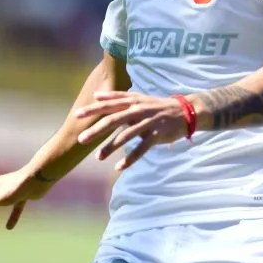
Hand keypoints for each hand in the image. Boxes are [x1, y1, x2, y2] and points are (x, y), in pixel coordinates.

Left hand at [75, 91, 189, 170]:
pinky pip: (141, 149)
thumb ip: (117, 97)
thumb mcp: (138, 98)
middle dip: (97, 130)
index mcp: (132, 101)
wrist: (185, 111)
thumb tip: (96, 95)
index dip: (93, 109)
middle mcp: (139, 110)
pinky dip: (130, 159)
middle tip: (81, 139)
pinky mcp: (157, 135)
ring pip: (126, 135)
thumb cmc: (157, 106)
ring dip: (111, 147)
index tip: (77, 116)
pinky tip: (119, 167)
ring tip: (98, 157)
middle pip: (114, 119)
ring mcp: (148, 122)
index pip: (109, 104)